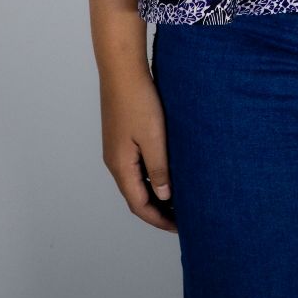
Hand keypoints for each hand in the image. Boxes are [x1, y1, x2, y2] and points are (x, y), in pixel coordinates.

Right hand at [99, 69, 176, 232]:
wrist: (122, 70)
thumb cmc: (138, 101)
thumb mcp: (153, 138)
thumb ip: (159, 169)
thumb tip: (164, 196)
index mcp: (121, 166)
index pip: (139, 205)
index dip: (159, 219)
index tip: (180, 227)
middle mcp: (115, 161)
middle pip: (136, 196)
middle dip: (158, 210)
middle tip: (182, 217)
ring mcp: (117, 148)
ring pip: (136, 180)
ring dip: (155, 192)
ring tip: (178, 198)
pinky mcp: (122, 136)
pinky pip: (137, 165)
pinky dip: (152, 176)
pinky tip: (167, 171)